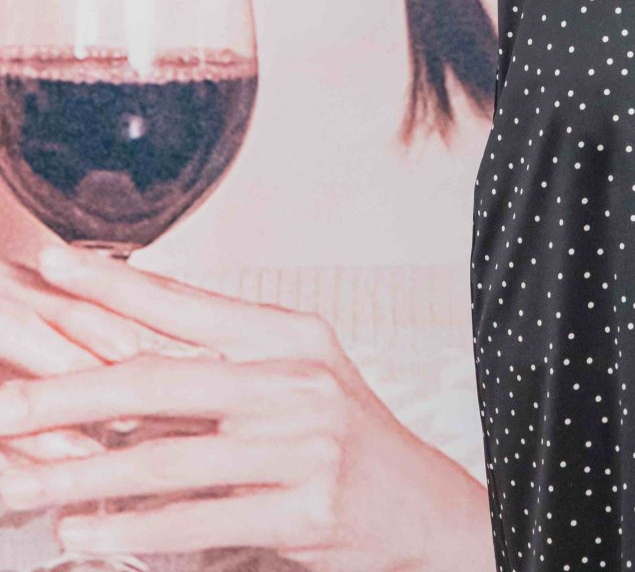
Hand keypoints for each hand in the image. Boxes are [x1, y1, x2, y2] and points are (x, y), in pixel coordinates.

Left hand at [0, 245, 480, 568]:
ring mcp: (302, 445)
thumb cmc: (343, 441)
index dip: (112, 284)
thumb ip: (222, 367)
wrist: (424, 506)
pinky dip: (131, 532)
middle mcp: (295, 379)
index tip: (48, 267)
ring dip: (80, 477)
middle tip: (3, 409)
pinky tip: (82, 534)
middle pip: (157, 381)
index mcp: (289, 334)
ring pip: (165, 460)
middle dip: (66, 397)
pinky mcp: (306, 510)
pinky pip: (198, 521)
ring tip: (19, 485)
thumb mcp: (296, 382)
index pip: (184, 303)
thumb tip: (123, 354)